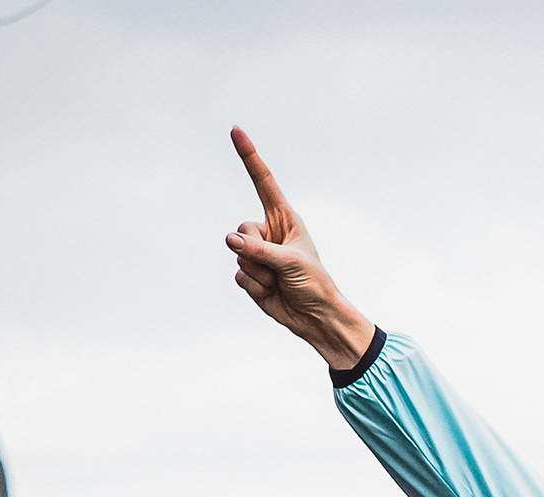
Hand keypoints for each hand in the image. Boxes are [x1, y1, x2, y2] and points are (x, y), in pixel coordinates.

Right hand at [226, 127, 377, 369]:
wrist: (314, 318)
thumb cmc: (313, 284)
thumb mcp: (291, 262)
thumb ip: (259, 249)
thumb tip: (229, 239)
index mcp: (285, 219)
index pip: (263, 182)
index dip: (249, 156)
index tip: (235, 130)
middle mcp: (268, 232)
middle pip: (242, 228)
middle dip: (257, 250)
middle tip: (280, 267)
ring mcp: (256, 253)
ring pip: (238, 253)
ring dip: (259, 272)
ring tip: (279, 281)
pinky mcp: (249, 273)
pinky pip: (238, 274)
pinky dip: (254, 286)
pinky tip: (271, 291)